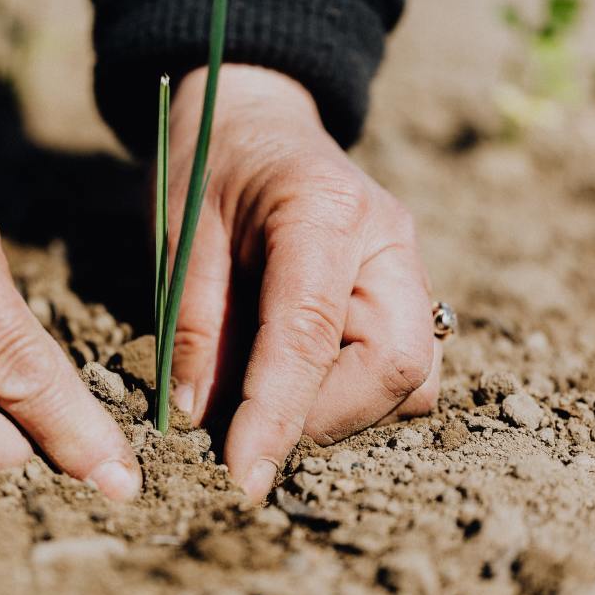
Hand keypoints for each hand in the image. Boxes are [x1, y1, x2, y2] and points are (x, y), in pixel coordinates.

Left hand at [166, 65, 440, 503]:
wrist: (256, 118)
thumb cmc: (210, 164)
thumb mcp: (181, 230)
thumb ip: (193, 321)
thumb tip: (199, 416)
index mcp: (324, 210)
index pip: (310, 334)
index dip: (277, 415)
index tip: (243, 476)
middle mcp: (388, 240)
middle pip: (396, 366)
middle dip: (324, 418)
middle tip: (252, 427)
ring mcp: (408, 265)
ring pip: (413, 377)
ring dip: (344, 411)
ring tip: (272, 397)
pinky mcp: (406, 290)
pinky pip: (406, 366)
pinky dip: (356, 393)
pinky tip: (302, 377)